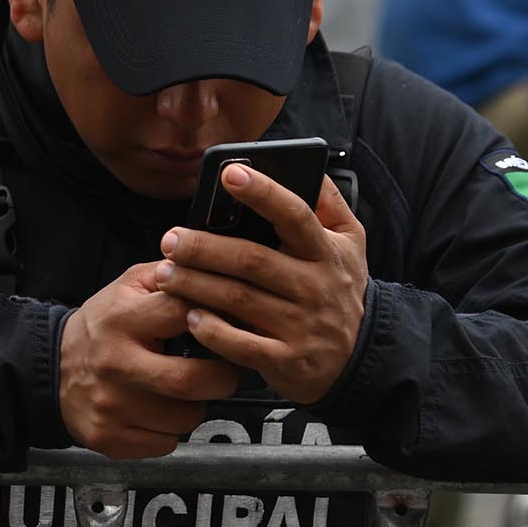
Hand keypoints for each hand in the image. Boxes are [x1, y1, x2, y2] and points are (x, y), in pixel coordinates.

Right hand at [60, 262, 240, 457]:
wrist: (49, 369)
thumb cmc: (101, 328)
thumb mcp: (127, 288)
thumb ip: (171, 277)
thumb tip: (215, 278)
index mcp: (122, 320)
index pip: (186, 313)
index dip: (216, 319)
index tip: (221, 327)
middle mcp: (115, 365)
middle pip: (193, 380)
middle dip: (222, 377)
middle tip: (221, 372)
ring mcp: (111, 405)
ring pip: (186, 417)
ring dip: (194, 406)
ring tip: (178, 392)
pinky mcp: (109, 437)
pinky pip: (166, 443)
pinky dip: (169, 430)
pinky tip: (156, 412)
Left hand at [155, 166, 368, 404]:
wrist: (362, 359)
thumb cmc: (341, 290)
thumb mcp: (350, 245)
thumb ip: (328, 205)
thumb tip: (311, 167)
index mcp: (326, 252)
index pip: (294, 215)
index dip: (262, 192)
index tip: (228, 173)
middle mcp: (315, 286)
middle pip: (251, 260)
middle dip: (205, 248)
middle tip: (170, 239)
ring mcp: (301, 325)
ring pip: (238, 299)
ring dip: (196, 285)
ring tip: (165, 273)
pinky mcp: (286, 360)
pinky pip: (240, 345)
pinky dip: (211, 331)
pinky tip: (189, 317)